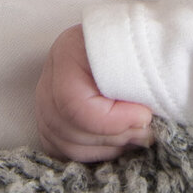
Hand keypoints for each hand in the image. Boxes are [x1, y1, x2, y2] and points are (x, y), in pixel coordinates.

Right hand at [35, 25, 154, 161]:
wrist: (123, 39)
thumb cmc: (132, 40)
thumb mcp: (139, 45)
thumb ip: (141, 76)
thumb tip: (145, 120)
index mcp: (67, 52)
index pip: (74, 103)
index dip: (112, 119)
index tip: (145, 116)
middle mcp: (49, 80)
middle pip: (69, 128)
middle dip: (115, 136)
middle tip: (147, 129)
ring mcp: (45, 104)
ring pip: (68, 145)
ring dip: (109, 147)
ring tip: (137, 135)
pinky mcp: (51, 124)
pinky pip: (66, 152)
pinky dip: (96, 153)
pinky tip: (121, 142)